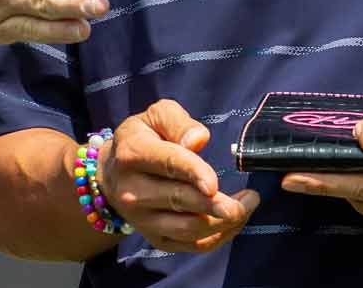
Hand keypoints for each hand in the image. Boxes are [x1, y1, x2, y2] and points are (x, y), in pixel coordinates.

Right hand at [97, 99, 260, 252]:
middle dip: (217, 203)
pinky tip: (235, 221)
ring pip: (188, 228)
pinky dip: (219, 236)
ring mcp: (143, 219)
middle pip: (180, 201)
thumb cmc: (143, 138)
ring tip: (247, 206)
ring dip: (224, 222)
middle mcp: (133, 191)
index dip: (193, 174)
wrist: (111, 173)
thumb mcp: (156, 117)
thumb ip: (178, 123)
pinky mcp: (155, 238)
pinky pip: (192, 245)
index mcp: (133, 154)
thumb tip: (198, 140)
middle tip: (250, 199)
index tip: (214, 183)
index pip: (167, 165)